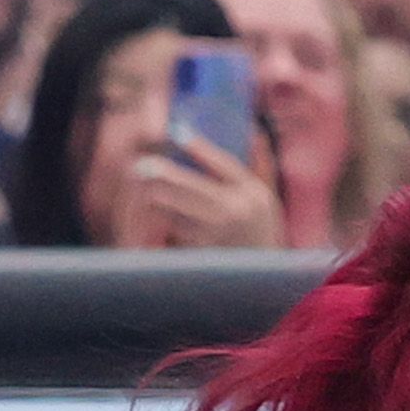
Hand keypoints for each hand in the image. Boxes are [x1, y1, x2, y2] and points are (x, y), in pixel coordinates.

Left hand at [111, 132, 287, 248]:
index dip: (199, 147)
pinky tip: (150, 211)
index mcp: (254, 192)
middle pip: (190, 184)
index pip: (223, 163)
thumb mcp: (267, 199)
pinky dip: (160, 218)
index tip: (177, 132)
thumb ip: (261, 166)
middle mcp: (236, 210)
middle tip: (142, 164)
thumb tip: (252, 130)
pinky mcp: (199, 249)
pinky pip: (173, 228)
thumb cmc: (261, 233)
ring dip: (155, 196)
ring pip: (174, 207)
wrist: (262, 280)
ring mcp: (216, 231)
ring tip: (142, 186)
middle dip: (163, 173)